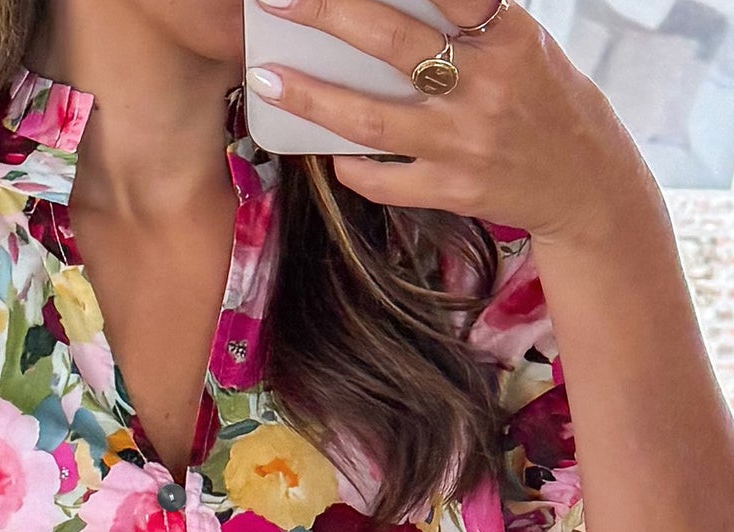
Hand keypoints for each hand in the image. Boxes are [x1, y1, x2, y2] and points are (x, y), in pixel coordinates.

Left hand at [245, 0, 653, 245]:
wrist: (586, 184)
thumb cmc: (545, 102)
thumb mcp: (522, 45)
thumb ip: (469, 21)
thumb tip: (397, 8)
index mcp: (505, 36)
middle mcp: (484, 85)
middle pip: (390, 43)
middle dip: (327, 15)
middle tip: (276, 0)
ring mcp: (465, 142)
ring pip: (371, 119)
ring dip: (312, 99)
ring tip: (266, 80)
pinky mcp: (454, 190)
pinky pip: (386, 179)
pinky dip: (351, 167)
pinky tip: (325, 154)